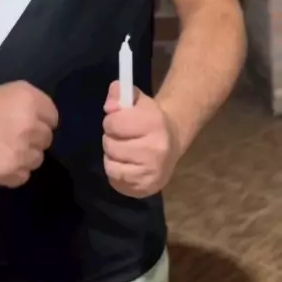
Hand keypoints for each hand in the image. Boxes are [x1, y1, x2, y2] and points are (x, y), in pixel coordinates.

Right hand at [0, 81, 57, 187]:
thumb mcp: (17, 90)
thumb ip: (38, 103)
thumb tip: (49, 122)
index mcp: (32, 104)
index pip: (53, 119)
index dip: (41, 119)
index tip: (29, 119)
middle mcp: (30, 128)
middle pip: (47, 139)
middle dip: (35, 137)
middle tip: (17, 133)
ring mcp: (20, 153)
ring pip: (37, 159)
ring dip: (27, 155)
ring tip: (9, 147)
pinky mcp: (8, 172)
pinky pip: (24, 176)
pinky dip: (16, 171)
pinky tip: (3, 159)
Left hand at [102, 82, 179, 197]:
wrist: (172, 141)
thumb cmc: (150, 118)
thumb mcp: (136, 99)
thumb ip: (119, 93)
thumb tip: (109, 107)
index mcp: (154, 123)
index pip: (115, 123)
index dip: (111, 120)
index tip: (118, 120)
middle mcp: (156, 149)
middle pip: (110, 145)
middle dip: (111, 138)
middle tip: (121, 136)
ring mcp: (152, 172)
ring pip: (111, 165)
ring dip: (112, 156)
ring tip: (123, 150)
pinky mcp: (147, 188)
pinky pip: (116, 181)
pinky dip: (116, 171)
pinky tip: (126, 164)